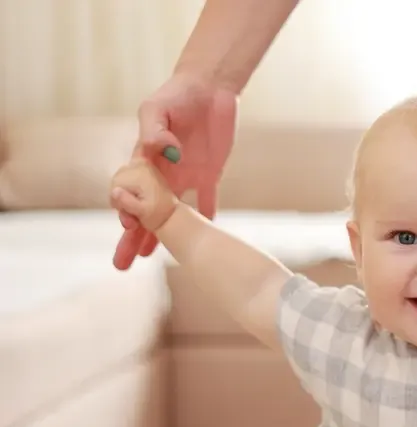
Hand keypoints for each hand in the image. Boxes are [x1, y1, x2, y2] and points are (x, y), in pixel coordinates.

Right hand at [114, 72, 236, 270]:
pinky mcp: (210, 174)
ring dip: (163, 236)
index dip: (127, 209)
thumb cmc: (177, 94)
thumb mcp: (158, 107)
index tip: (126, 225)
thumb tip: (160, 148)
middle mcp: (162, 173)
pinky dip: (206, 218)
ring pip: (172, 214)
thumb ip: (154, 129)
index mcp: (145, 159)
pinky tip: (205, 239)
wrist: (210, 88)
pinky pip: (207, 201)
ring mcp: (185, 175)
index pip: (130, 191)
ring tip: (151, 259)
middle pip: (144, 211)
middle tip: (123, 264)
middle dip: (133, 237)